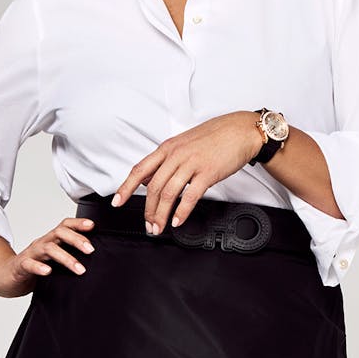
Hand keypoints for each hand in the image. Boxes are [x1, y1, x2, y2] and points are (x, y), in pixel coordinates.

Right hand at [0, 216, 96, 296]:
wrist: (6, 277)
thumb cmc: (33, 268)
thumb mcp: (54, 260)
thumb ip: (69, 257)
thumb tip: (96, 260)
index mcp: (51, 240)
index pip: (64, 226)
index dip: (78, 223)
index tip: (92, 226)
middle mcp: (42, 243)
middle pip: (59, 233)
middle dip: (76, 239)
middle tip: (91, 250)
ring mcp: (30, 254)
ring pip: (48, 249)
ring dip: (66, 258)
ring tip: (80, 269)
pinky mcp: (20, 266)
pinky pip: (29, 264)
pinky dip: (39, 267)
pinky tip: (48, 271)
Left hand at [113, 111, 262, 233]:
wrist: (241, 130)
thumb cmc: (216, 136)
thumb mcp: (184, 143)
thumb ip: (166, 160)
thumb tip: (149, 177)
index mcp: (168, 147)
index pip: (140, 169)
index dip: (126, 187)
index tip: (117, 201)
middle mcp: (176, 154)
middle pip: (153, 187)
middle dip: (148, 210)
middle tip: (148, 225)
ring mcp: (192, 163)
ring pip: (168, 193)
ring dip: (161, 214)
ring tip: (159, 227)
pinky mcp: (208, 172)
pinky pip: (190, 195)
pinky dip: (181, 211)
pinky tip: (177, 220)